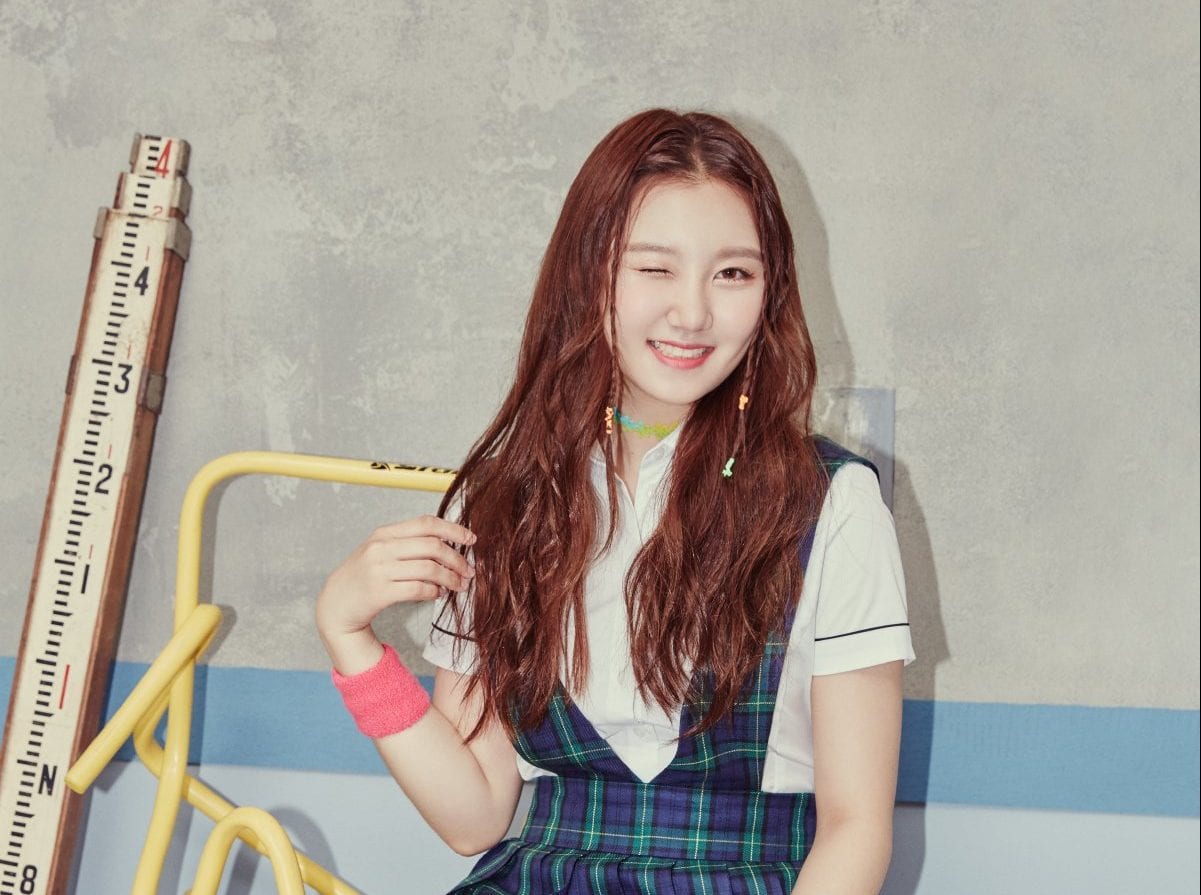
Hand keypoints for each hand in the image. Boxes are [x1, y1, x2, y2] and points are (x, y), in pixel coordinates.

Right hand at [316, 515, 475, 671]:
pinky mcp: (380, 592)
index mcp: (385, 533)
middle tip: (469, 571)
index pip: (426, 523)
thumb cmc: (364, 576)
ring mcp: (379, 569)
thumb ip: (409, 543)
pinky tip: (438, 594)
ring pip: (429, 569)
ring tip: (458, 585)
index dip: (453, 530)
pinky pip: (418, 589)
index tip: (471, 539)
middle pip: (432, 546)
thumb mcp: (381, 551)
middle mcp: (381, 548)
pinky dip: (434, 592)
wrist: (335, 604)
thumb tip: (449, 542)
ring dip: (450, 578)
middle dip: (457, 558)